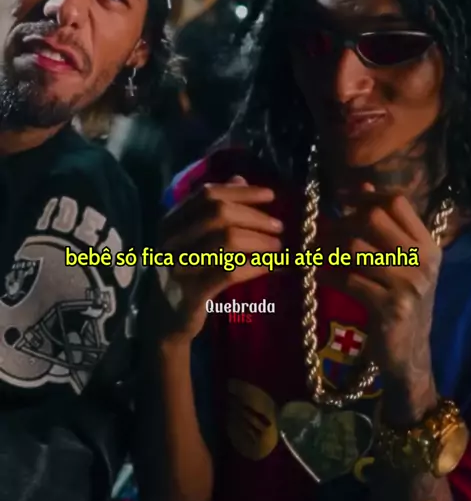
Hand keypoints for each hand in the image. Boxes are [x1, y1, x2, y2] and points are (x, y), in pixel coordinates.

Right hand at [157, 177, 282, 340]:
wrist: (163, 321)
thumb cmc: (184, 273)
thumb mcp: (193, 237)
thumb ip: (213, 208)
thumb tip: (240, 180)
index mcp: (170, 221)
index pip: (207, 194)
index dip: (241, 192)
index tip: (270, 195)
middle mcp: (170, 239)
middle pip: (219, 213)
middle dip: (254, 216)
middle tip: (278, 226)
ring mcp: (179, 266)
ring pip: (226, 241)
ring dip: (259, 241)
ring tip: (277, 246)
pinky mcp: (191, 292)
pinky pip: (229, 272)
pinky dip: (254, 265)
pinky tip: (268, 266)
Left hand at [321, 186, 441, 382]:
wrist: (410, 352)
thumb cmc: (401, 300)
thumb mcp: (403, 263)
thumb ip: (389, 227)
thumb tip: (365, 186)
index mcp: (427, 245)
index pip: (397, 202)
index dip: (365, 196)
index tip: (342, 201)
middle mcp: (423, 261)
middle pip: (373, 218)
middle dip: (341, 222)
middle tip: (322, 230)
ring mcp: (409, 285)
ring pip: (355, 248)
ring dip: (327, 248)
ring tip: (313, 251)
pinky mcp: (390, 308)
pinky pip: (349, 279)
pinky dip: (327, 274)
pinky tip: (316, 273)